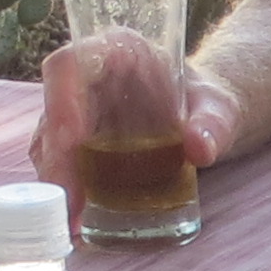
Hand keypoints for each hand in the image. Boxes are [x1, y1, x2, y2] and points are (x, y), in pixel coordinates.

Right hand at [29, 31, 241, 211]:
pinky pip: (60, 164)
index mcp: (116, 50)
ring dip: (56, 182)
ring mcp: (77, 112)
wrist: (204, 119)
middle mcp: (86, 78)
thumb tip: (200, 149)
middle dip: (57, 160)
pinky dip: (65, 192)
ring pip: (49, 143)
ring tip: (71, 219)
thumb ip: (214, 124)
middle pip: (53, 112)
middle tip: (69, 203)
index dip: (61, 98)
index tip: (69, 138)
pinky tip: (75, 220)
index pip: (70, 64)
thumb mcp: (220, 109)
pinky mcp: (77, 143)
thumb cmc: (207, 103)